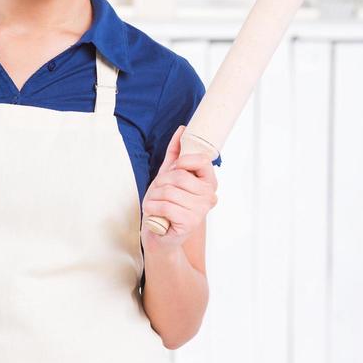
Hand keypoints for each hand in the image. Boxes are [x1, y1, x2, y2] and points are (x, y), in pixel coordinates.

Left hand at [141, 125, 218, 252]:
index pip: (202, 160)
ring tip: (155, 204)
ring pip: (169, 191)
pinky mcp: (189, 223)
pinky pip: (165, 205)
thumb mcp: (169, 175)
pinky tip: (154, 212)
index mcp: (209, 182)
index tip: (175, 169)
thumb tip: (183, 129)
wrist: (159, 233)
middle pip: (179, 176)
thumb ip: (177, 153)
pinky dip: (152, 207)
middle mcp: (209, 196)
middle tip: (158, 193)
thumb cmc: (165, 204)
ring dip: (153, 197)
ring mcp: (201, 210)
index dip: (183, 162)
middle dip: (160, 183)